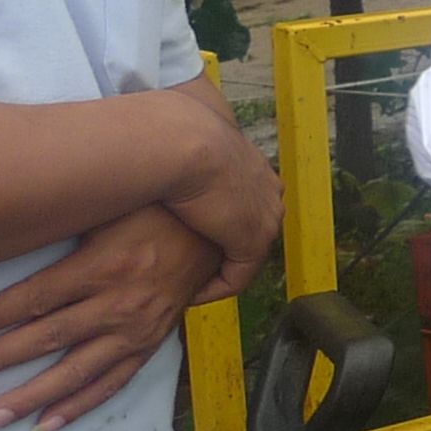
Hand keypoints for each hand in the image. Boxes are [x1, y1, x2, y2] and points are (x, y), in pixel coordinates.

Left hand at [0, 205, 224, 430]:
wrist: (214, 231)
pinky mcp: (148, 346)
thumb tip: (7, 233)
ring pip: (75, 371)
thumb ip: (64, 228)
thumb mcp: (107, 209)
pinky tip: (43, 426)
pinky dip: (76, 407)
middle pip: (48, 337)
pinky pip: (109, 384)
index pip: (36, 297)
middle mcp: (119, 304)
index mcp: (103, 266)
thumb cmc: (152, 211)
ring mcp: (136, 331)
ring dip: (30, 396)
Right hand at [162, 93, 281, 297]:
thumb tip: (162, 155)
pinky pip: (236, 277)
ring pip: (242, 256)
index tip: (185, 237)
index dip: (212, 223)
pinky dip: (212, 289)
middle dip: (218, 251)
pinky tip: (187, 293)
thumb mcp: (179, 143)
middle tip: (184, 267)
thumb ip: (181, 155)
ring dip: (213, 272)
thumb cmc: (167, 136)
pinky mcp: (254, 241)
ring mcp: (266, 217)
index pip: (241, 203)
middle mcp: (268, 191)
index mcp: (253, 166)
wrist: (178, 141)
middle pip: (246, 231)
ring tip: (182, 284)